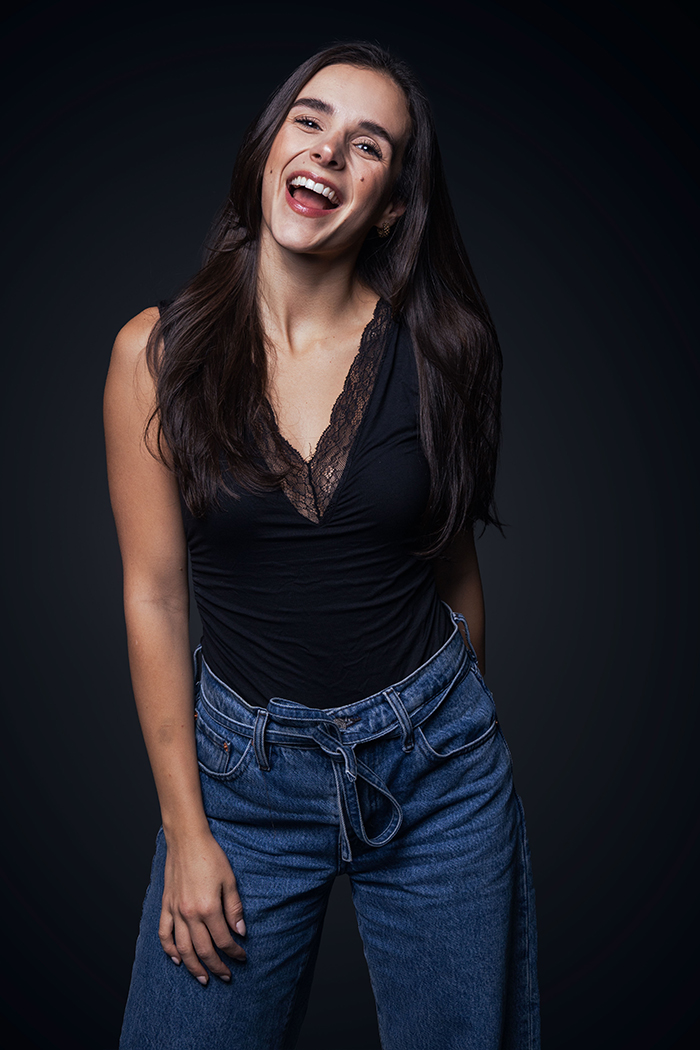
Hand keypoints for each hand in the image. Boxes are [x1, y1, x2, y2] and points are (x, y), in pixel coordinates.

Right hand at [158, 830, 246, 983]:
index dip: (234, 952)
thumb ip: (234, 908)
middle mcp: (190, 914)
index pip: (223, 939)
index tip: (242, 957)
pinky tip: (177, 959)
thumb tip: (241, 932)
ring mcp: (175, 911)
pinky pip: (164, 933)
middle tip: (226, 976)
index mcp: (208, 907)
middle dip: (217, 966)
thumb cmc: (211, 856)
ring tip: (203, 978)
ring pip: (183, 948)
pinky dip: (169, 949)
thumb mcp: (230, 880)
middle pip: (203, 949)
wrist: (187, 840)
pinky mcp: (166, 906)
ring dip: (193, 967)